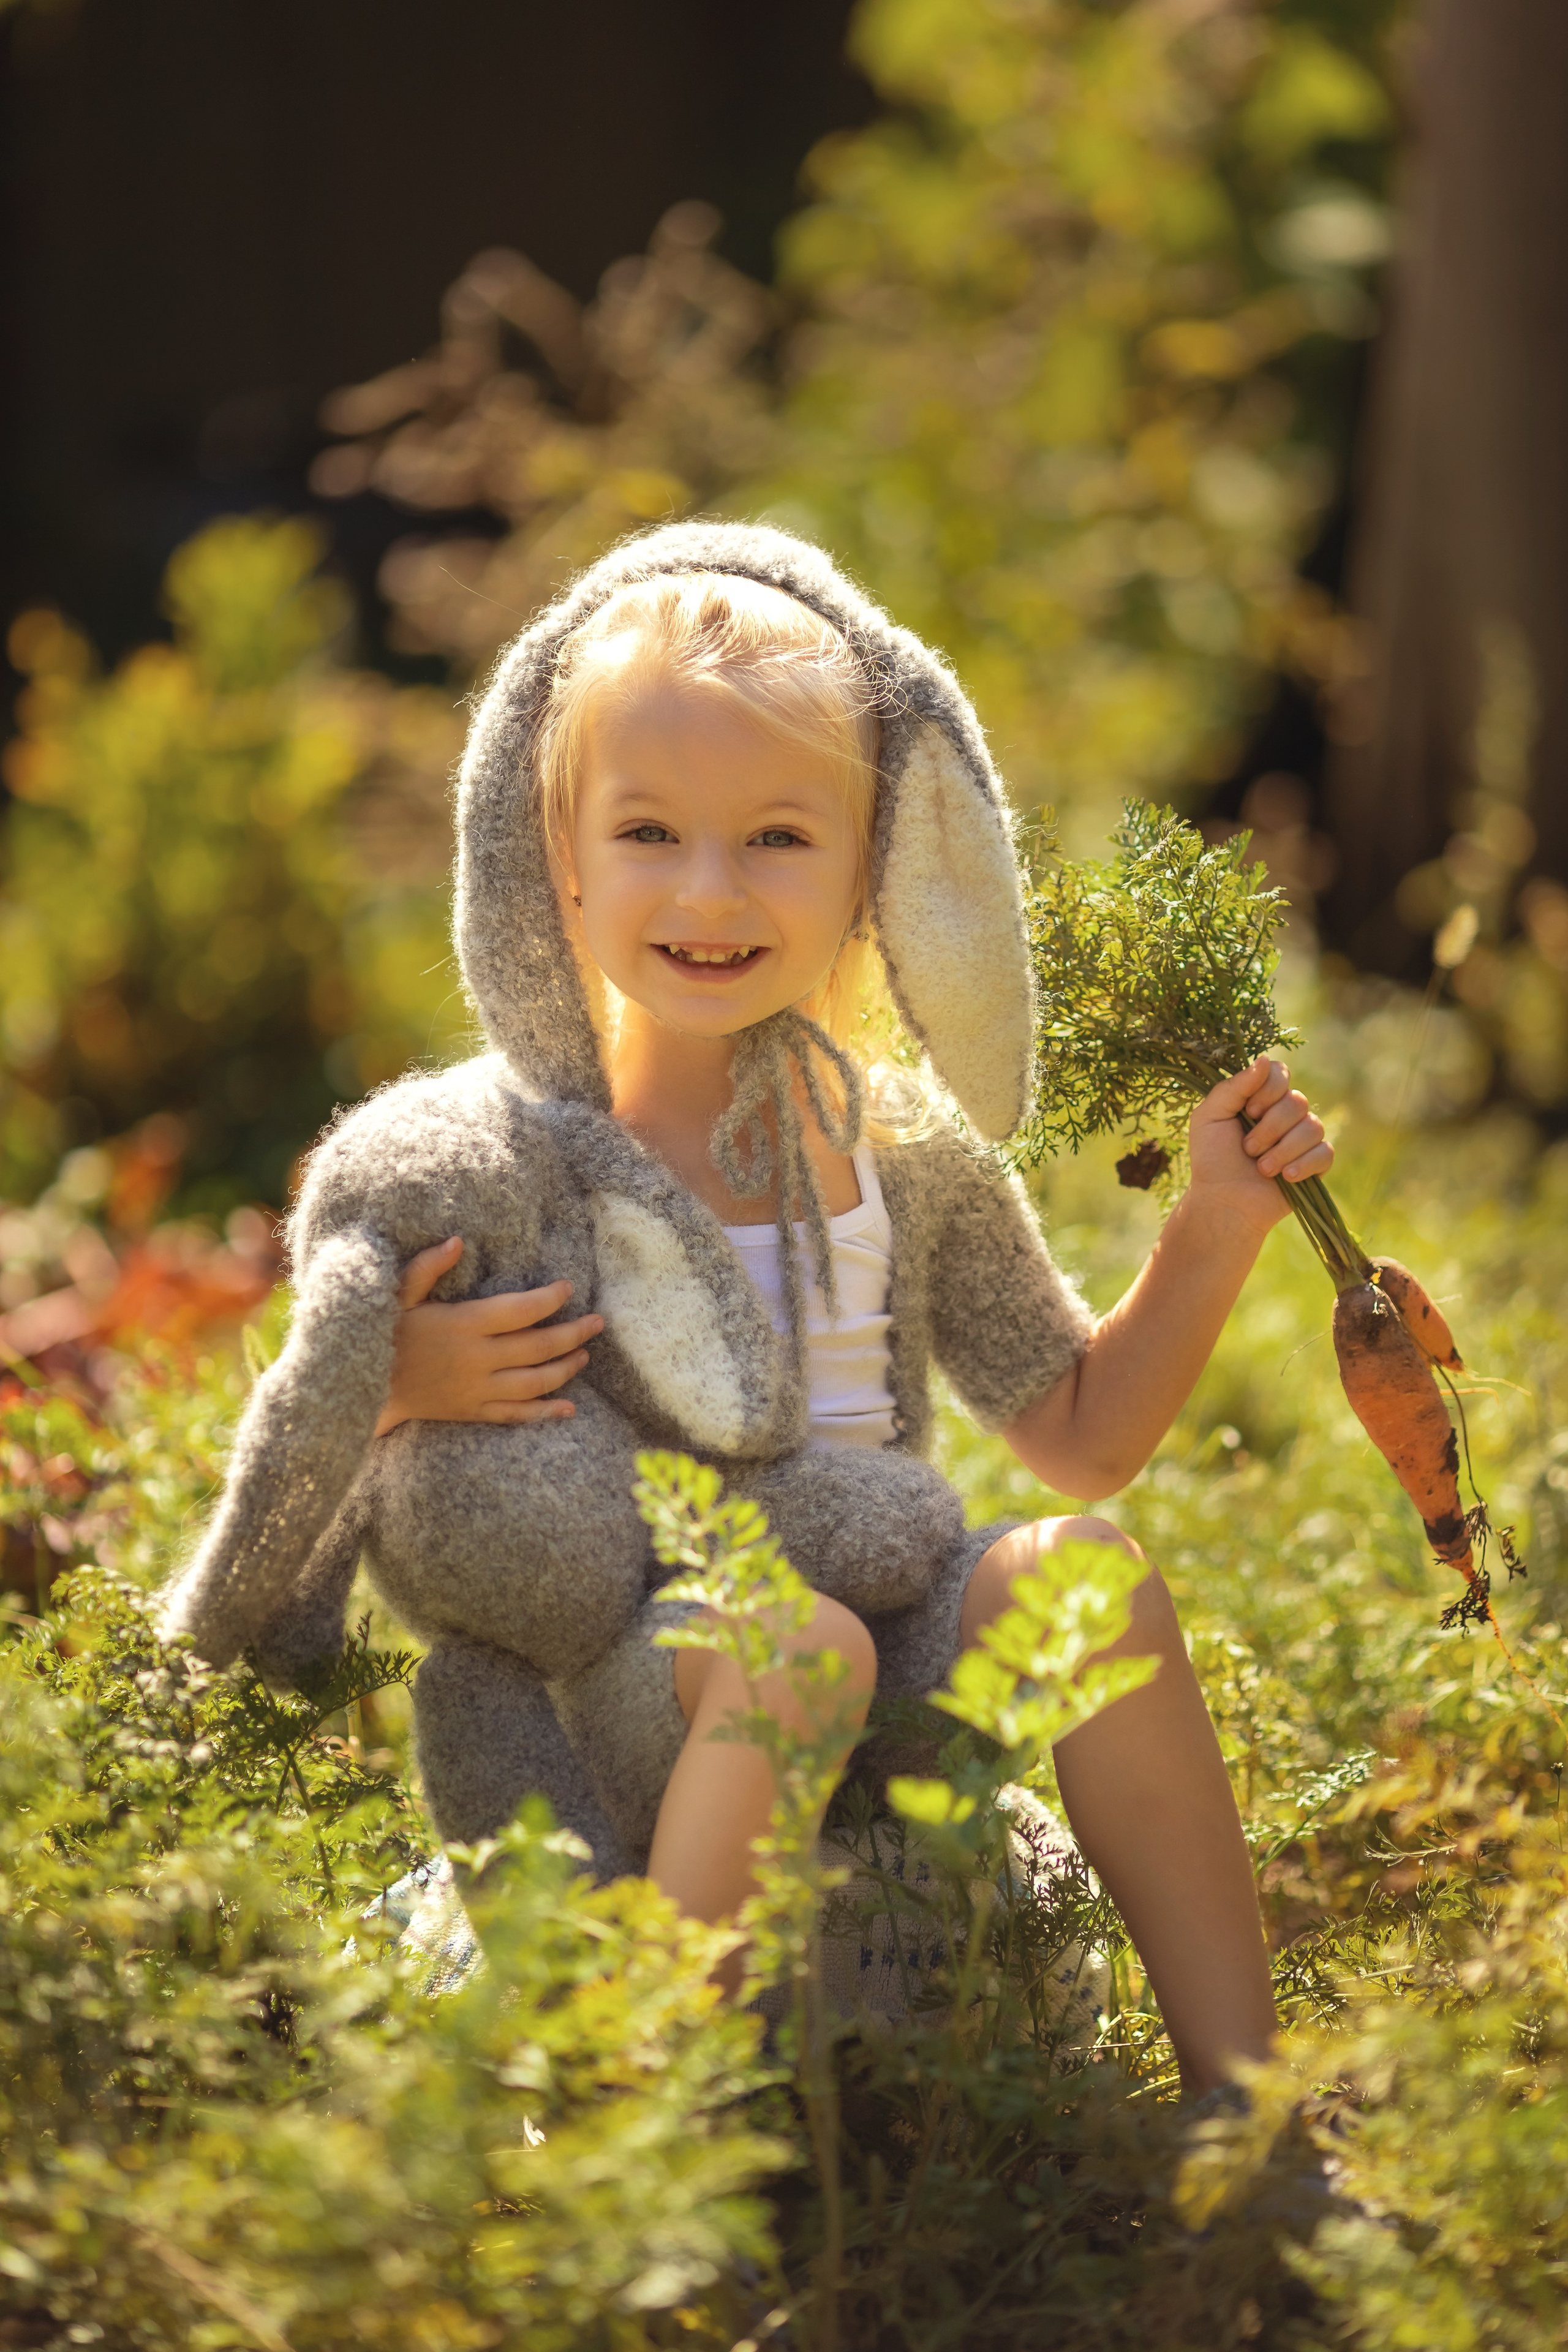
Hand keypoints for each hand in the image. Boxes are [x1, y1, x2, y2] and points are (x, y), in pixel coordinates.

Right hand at [374, 1237, 602, 1434]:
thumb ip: (427, 1267)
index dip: (549, 1299)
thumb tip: (457, 1240)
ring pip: (534, 1382)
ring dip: (565, 1368)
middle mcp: (475, 1359)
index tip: (569, 1288)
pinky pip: (515, 1416)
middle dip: (573, 1333)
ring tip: (585, 1355)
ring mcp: (475, 1390)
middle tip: (598, 1323)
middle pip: (537, 1347)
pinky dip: (544, 1413)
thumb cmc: (384, 1334)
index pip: (518, 1310)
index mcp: (462, 1325)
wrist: (362, 1389)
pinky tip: (569, 1408)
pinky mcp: (471, 1412)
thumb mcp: (398, 1295)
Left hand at [1186, 1056, 1332, 1235]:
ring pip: (1313, 1127)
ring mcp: (1302, 1138)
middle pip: (1297, 1101)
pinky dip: (1304, 1164)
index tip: (1249, 1112)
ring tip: (1262, 1168)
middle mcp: (1285, 1114)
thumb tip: (1265, 1059)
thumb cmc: (1211, 1159)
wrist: (1222, 1201)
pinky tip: (1285, 1177)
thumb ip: (1234, 1087)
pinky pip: (1325, 1152)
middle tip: (1248, 1149)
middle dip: (1270, 1128)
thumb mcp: (1210, 1117)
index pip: (1281, 1073)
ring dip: (1282, 1150)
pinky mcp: (1315, 1164)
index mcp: (1260, 1098)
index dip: (1269, 1090)